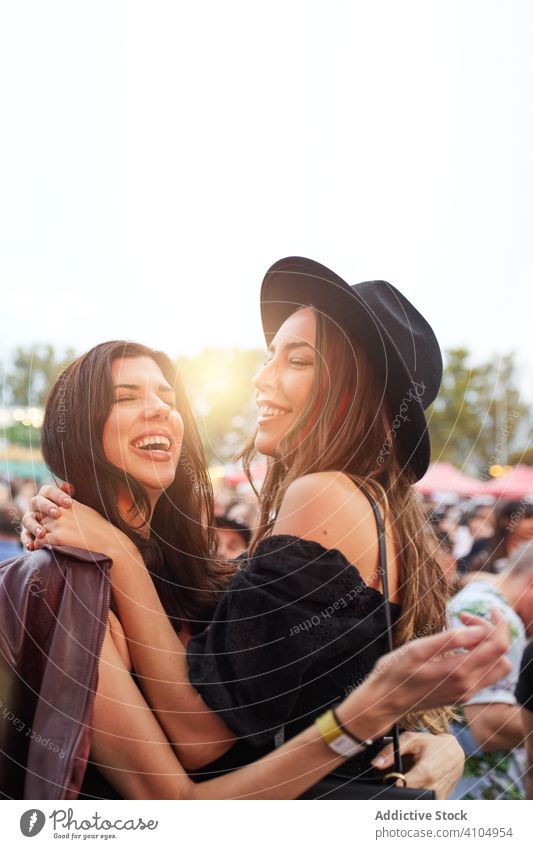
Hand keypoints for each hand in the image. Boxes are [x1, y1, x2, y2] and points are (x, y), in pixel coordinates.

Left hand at [20, 482, 129, 556]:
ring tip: (41, 543)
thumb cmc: (101, 530)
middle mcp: (62, 511)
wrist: (109, 543)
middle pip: (41, 518)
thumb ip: (74, 508)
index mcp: (69, 504)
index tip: (48, 524)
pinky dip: (39, 545)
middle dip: (41, 526)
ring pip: (39, 529)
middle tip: (42, 535)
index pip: (48, 506)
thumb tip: (68, 507)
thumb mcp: (88, 512)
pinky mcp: (58, 537)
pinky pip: (40, 540)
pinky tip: (42, 548)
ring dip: (39, 536)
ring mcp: (59, 523)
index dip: (47, 516)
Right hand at [21, 482, 73, 549]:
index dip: (58, 495)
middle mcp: (35, 506)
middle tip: (57, 513)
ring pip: (28, 519)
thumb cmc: (68, 515)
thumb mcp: (69, 506)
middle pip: (36, 502)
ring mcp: (30, 518)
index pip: (48, 490)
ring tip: (42, 533)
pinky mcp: (26, 532)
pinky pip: (24, 535)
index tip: (70, 502)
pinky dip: (26, 541)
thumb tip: (69, 486)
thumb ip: (68, 497)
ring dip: (34, 526)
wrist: (64, 529)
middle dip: (46, 507)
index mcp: (45, 496)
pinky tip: (31, 547)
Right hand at [336, 610, 510, 740]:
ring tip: (464, 632)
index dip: (492, 622)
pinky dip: (481, 657)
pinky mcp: (462, 696)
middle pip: (502, 655)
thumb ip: (450, 639)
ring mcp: (467, 693)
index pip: (498, 645)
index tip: (470, 611)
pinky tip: (459, 648)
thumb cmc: (395, 672)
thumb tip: (479, 629)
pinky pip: (486, 676)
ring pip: (498, 668)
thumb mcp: (418, 649)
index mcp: (459, 671)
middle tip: (464, 618)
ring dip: (488, 646)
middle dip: (490, 631)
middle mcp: (469, 685)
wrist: (384, 701)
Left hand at [371, 731, 464, 799]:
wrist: (455, 752)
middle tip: (392, 786)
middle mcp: (434, 787)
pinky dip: (417, 803)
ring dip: (407, 800)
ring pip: (417, 807)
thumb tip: (375, 764)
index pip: (401, 789)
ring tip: (403, 789)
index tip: (385, 782)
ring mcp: (439, 797)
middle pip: (408, 800)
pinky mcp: (441, 802)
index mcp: (425, 772)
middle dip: (397, 795)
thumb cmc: (431, 744)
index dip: (390, 787)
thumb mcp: (411, 739)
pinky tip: (415, 793)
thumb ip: (390, 751)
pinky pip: (426, 808)